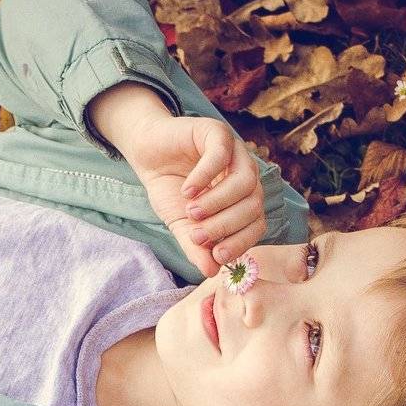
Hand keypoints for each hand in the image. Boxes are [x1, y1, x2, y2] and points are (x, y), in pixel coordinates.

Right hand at [123, 113, 266, 278]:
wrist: (147, 155)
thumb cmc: (169, 189)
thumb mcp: (181, 224)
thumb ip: (196, 247)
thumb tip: (211, 272)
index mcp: (243, 199)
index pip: (257, 224)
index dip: (241, 242)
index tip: (218, 255)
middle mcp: (246, 176)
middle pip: (253, 204)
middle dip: (225, 224)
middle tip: (197, 234)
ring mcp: (235, 152)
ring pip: (245, 181)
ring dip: (218, 202)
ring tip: (192, 212)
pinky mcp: (217, 133)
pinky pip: (221, 154)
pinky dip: (205, 176)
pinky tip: (187, 190)